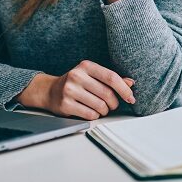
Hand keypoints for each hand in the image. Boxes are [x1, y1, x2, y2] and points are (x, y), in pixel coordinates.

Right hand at [17, 60, 134, 119]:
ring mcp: (70, 90)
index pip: (111, 77)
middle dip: (114, 103)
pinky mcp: (66, 104)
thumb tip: (130, 83)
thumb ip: (111, 79)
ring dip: (105, 111)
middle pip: (107, 94)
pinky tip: (91, 111)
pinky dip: (95, 115)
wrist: (50, 91)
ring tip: (101, 108)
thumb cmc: (76, 83)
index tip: (131, 98)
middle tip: (112, 105)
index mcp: (86, 66)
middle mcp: (77, 76)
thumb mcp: (92, 76)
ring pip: (100, 106)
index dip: (124, 89)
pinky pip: (90, 114)